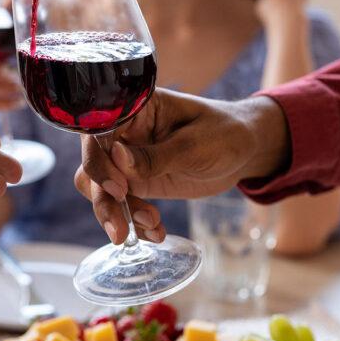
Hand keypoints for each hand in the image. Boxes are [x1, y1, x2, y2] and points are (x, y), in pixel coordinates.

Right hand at [74, 89, 288, 242]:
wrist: (246, 151)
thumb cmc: (226, 133)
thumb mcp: (197, 144)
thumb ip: (157, 155)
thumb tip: (117, 159)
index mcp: (135, 108)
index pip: (99, 130)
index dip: (99, 159)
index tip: (118, 187)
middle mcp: (124, 132)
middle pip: (93, 164)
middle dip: (104, 198)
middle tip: (122, 226)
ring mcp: (127, 159)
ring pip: (99, 188)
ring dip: (115, 214)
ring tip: (150, 227)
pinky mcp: (137, 182)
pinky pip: (120, 204)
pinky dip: (133, 222)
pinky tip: (157, 232)